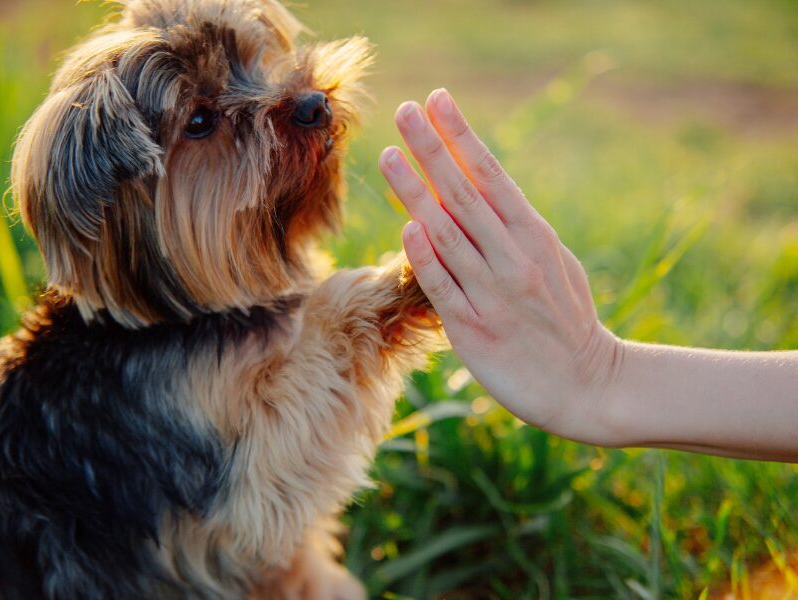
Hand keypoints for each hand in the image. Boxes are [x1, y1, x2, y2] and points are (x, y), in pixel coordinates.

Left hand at [378, 89, 621, 444]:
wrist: (588, 387)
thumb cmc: (567, 321)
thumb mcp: (554, 264)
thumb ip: (518, 231)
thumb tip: (480, 194)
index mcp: (536, 237)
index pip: (492, 176)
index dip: (462, 136)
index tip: (437, 100)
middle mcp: (515, 259)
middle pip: (465, 195)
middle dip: (432, 149)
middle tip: (404, 111)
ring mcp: (495, 295)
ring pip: (449, 234)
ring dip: (416, 192)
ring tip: (389, 156)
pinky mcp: (476, 331)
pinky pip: (445, 288)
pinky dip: (426, 256)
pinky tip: (407, 227)